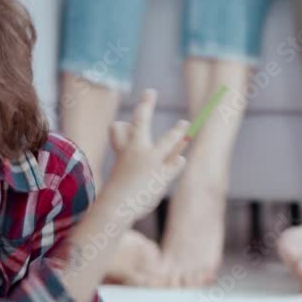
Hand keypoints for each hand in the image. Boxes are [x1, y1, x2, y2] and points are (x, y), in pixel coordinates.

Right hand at [102, 88, 188, 224]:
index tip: (151, 93)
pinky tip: (180, 158)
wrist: (116, 209)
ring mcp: (150, 162)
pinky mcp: (161, 176)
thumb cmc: (121, 188)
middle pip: (141, 122)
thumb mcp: (126, 169)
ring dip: (178, 133)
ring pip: (168, 141)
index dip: (144, 106)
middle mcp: (136, 151)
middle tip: (151, 92)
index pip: (130, 123)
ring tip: (185, 124)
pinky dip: (178, 161)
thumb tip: (160, 145)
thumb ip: (142, 156)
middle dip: (146, 106)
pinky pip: (176, 163)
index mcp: (125, 149)